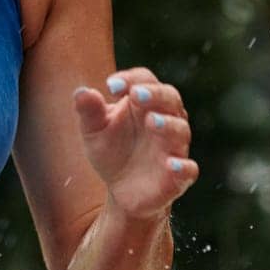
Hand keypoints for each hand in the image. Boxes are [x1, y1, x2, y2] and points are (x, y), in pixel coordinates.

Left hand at [72, 66, 198, 220]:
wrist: (122, 191)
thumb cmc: (112, 151)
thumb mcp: (94, 131)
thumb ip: (89, 111)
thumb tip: (81, 92)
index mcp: (145, 103)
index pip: (145, 80)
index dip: (132, 79)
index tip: (111, 86)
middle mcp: (165, 119)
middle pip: (170, 97)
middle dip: (155, 94)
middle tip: (136, 94)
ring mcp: (174, 147)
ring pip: (180, 130)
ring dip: (167, 124)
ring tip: (151, 121)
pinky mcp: (179, 176)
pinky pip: (189, 169)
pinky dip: (182, 166)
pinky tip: (171, 164)